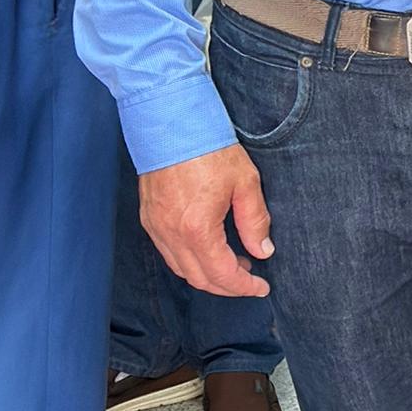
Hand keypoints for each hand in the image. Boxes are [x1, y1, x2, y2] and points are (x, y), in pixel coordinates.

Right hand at [142, 143, 273, 297]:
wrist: (171, 122)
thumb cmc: (209, 148)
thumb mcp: (245, 183)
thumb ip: (255, 221)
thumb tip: (262, 250)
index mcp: (197, 229)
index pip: (221, 275)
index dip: (244, 287)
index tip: (261, 288)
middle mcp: (171, 234)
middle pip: (199, 279)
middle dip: (227, 286)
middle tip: (250, 279)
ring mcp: (155, 227)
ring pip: (181, 269)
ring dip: (207, 274)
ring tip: (234, 263)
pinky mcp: (148, 218)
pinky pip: (168, 253)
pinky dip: (189, 260)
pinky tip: (208, 249)